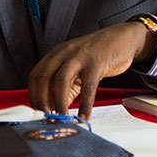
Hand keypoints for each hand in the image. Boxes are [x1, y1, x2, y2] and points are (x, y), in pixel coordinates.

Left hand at [27, 22, 156, 119]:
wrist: (122, 38)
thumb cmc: (98, 54)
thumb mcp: (77, 69)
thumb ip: (67, 88)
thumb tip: (57, 109)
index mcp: (56, 54)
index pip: (35, 76)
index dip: (33, 96)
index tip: (37, 112)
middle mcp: (65, 53)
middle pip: (43, 77)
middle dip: (41, 101)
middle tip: (46, 118)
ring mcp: (80, 57)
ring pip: (61, 81)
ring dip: (59, 103)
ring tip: (62, 118)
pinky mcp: (96, 63)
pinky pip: (87, 87)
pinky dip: (84, 105)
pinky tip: (84, 115)